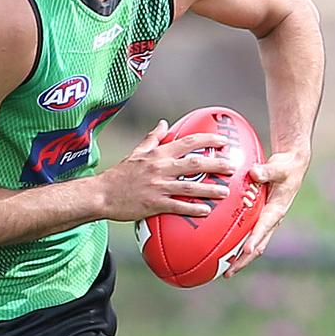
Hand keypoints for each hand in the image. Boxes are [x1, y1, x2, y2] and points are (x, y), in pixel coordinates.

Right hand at [97, 120, 235, 221]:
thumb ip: (152, 138)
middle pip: (194, 163)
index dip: (207, 139)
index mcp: (158, 154)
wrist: (102, 194)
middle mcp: (160, 168)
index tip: (223, 140)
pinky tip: (205, 211)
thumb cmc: (119, 175)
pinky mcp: (154, 204)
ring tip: (225, 192)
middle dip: (216, 164)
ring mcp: (157, 186)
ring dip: (209, 189)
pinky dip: (192, 208)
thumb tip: (164, 123)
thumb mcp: (136, 153)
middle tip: (232, 167)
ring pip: (189, 186)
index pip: (187, 142)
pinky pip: (177, 206)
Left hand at [225, 150, 309, 276]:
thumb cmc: (285, 167)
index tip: (246, 250)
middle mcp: (271, 221)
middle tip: (228, 273)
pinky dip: (236, 246)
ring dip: (239, 259)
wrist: (293, 167)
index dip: (256, 239)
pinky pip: (247, 236)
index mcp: (277, 210)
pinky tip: (219, 251)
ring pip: (252, 245)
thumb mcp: (278, 168)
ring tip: (222, 272)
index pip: (265, 227)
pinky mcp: (260, 219)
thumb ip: (267, 171)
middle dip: (243, 260)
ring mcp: (266, 222)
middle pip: (257, 245)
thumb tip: (254, 173)